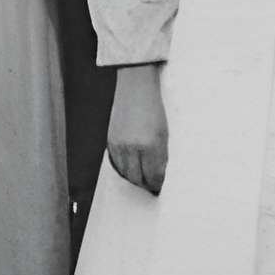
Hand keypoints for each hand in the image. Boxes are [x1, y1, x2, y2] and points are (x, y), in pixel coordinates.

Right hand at [107, 63, 168, 194]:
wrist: (136, 87)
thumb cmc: (154, 107)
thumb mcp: (164, 131)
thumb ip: (161, 154)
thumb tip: (158, 173)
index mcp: (151, 144)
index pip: (154, 175)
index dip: (157, 184)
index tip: (160, 187)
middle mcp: (133, 147)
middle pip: (137, 178)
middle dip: (145, 185)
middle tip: (151, 187)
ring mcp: (119, 144)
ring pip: (125, 174)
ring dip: (133, 179)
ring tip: (142, 180)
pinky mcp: (110, 141)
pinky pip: (115, 164)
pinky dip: (123, 170)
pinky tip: (130, 170)